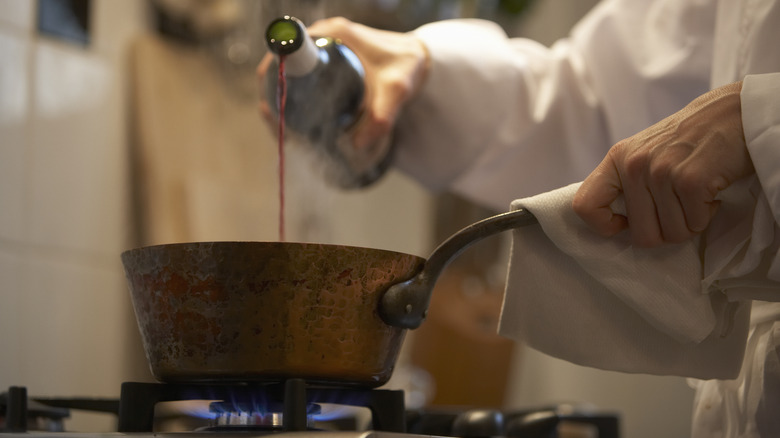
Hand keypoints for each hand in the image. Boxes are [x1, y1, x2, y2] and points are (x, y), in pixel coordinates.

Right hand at [257, 17, 429, 150]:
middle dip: (274, 95)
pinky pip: (300, 77)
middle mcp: (324, 36)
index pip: (288, 49)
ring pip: (289, 74)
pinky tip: (293, 122)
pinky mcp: (327, 60)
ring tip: (286, 131)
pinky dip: (293, 97)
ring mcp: (323, 48)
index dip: (273, 76)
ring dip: (281, 99)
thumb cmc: (408, 67)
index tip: (273, 106)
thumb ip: (382, 116)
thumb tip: (358, 145)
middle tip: (280, 127)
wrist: (419, 59)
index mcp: (333, 33)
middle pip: (281, 64)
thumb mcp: (397, 90)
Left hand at [572, 82, 753, 246]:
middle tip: (680, 208)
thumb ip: (627, 183)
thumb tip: (617, 224)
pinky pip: (695, 225)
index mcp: (617, 159)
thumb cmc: (690, 139)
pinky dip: (708, 215)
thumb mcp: (645, 152)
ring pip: (672, 234)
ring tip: (696, 195)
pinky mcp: (690, 181)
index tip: (626, 223)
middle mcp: (634, 165)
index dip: (604, 226)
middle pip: (641, 235)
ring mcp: (661, 172)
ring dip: (690, 222)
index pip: (584, 205)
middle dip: (666, 231)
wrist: (734, 112)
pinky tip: (710, 191)